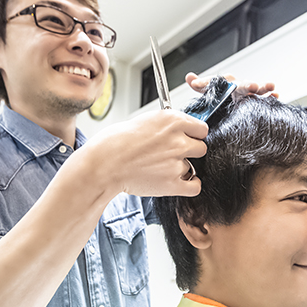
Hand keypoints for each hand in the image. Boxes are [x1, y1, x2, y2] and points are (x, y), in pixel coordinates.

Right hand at [85, 109, 207, 197]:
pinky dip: (189, 185)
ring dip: (181, 169)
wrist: (105, 163)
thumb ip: (168, 125)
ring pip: (193, 167)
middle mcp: (178, 141)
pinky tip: (177, 181)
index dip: (194, 135)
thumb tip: (181, 129)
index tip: (187, 138)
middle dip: (189, 151)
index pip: (202, 129)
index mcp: (173, 121)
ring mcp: (176, 163)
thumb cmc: (117, 142)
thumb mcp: (146, 120)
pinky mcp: (172, 184)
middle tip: (173, 154)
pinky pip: (195, 186)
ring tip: (161, 168)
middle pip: (201, 148)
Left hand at [185, 72, 277, 98]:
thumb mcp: (208, 93)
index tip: (206, 84)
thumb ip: (200, 85)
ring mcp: (248, 94)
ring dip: (263, 87)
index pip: (223, 81)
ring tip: (271, 87)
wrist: (228, 108)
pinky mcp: (254, 102)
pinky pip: (264, 98)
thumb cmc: (220, 98)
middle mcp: (238, 88)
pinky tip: (275, 95)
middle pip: (243, 84)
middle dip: (249, 84)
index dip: (220, 82)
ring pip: (256, 89)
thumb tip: (189, 77)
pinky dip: (271, 96)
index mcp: (227, 84)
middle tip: (253, 86)